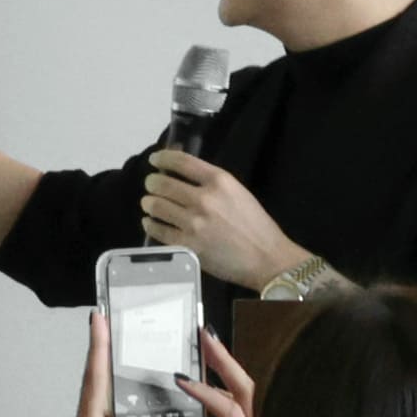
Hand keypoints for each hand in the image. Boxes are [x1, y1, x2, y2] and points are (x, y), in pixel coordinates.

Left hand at [137, 148, 304, 289]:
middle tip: (152, 187)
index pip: (181, 162)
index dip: (162, 158)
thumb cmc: (256, 225)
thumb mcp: (237, 193)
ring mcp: (194, 222)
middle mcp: (204, 198)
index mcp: (220, 181)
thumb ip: (210, 182)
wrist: (267, 258)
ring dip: (149, 203)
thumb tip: (180, 171)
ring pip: (155, 205)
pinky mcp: (187, 244)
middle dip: (152, 183)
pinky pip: (157, 230)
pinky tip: (151, 222)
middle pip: (161, 183)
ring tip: (151, 205)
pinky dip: (150, 224)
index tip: (154, 161)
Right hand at [184, 331, 259, 416]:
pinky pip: (254, 413)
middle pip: (250, 393)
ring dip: (232, 373)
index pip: (229, 413)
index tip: (180, 380)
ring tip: (210, 352)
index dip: (205, 393)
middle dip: (226, 362)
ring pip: (255, 399)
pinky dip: (237, 393)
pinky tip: (221, 388)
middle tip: (204, 336)